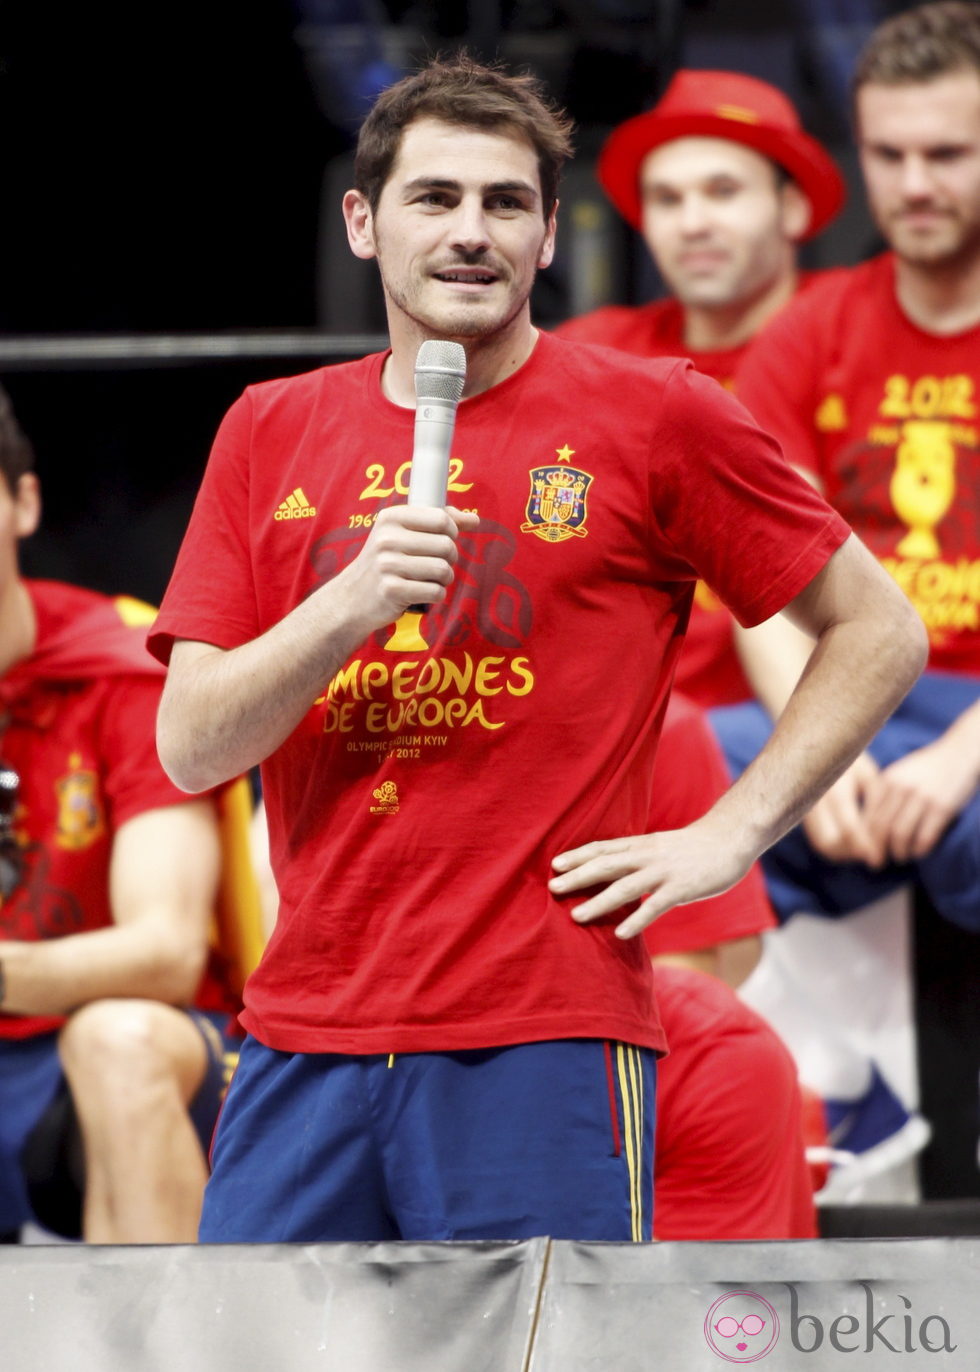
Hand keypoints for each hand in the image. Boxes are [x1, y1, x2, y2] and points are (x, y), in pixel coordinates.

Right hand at [340, 505, 479, 631]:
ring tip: (430, 579)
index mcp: (391, 517)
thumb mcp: (402, 533)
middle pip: (446, 545)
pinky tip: (422, 593)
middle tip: (436, 564)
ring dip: (444, 579)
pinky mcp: (392, 590)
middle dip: (450, 559)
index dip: (452, 532)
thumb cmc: (386, 562)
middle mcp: (387, 538)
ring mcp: (387, 565)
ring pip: (443, 570)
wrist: (352, 598)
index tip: (445, 540)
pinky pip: (435, 592)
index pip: (441, 518)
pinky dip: (436, 595)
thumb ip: (438, 522)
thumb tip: (475, 520)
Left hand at [548, 819, 752, 939]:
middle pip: (607, 864)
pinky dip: (637, 920)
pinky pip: (656, 906)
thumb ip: (639, 858)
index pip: (604, 848)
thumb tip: (617, 873)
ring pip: (625, 886)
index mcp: (642, 844)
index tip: (555, 864)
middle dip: (578, 876)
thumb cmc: (694, 846)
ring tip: (576, 916)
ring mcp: (664, 872)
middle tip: (552, 888)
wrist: (730, 839)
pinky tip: (620, 934)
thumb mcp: (661, 846)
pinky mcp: (682, 888)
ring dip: (599, 902)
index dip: (579, 855)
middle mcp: (648, 856)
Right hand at [801, 751, 882, 865]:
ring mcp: (805, 807)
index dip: (865, 845)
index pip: (849, 827)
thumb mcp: (869, 777)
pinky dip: (833, 849)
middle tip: (872, 856)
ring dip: (842, 854)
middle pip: (829, 842)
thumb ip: (875, 805)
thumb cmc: (853, 760)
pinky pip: (817, 840)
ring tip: (862, 852)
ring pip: (821, 844)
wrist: (818, 744)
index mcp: (835, 788)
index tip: (879, 857)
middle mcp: (815, 800)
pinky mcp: (803, 814)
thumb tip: (882, 836)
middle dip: (852, 854)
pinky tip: (850, 845)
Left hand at [863, 735, 977, 862]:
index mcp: (887, 779)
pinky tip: (919, 853)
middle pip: (881, 827)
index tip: (864, 852)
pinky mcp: (942, 807)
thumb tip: (867, 824)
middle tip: (877, 863)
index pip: (869, 815)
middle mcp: (901, 788)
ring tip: (900, 857)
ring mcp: (922, 797)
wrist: (960, 753)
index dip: (865, 838)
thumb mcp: (901, 773)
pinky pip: (925, 836)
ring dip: (899, 852)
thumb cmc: (928, 767)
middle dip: (877, 849)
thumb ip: (884, 793)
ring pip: (900, 835)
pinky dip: (919, 849)